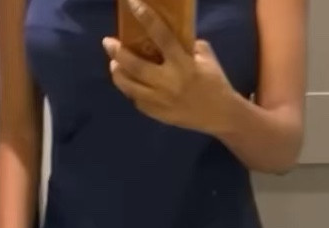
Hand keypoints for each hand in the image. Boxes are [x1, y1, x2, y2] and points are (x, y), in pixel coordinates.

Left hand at [103, 0, 236, 134]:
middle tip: (108, 42)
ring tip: (114, 64)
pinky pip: (138, 102)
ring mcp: (161, 101)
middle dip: (118, 53)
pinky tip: (129, 83)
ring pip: (131, 87)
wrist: (221, 115)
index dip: (145, 18)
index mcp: (183, 64)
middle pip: (136, 66)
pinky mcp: (158, 115)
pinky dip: (131, 90)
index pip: (161, 36)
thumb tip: (168, 36)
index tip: (132, 4)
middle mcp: (169, 82)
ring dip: (118, 74)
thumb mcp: (205, 57)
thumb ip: (187, 45)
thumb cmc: (214, 82)